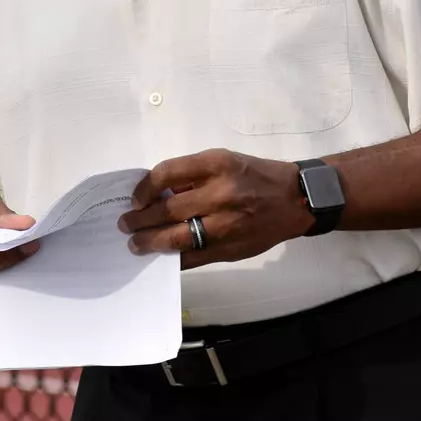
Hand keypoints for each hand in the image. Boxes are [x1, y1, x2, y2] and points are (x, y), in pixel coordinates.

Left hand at [117, 149, 314, 269]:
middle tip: (125, 224)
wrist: (295, 200)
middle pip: (168, 209)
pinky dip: (175, 259)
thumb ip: (191, 175)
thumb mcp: (222, 160)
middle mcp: (220, 194)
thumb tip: (158, 193)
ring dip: (151, 242)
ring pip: (178, 238)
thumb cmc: (254, 175)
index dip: (144, 188)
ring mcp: (226, 225)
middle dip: (140, 219)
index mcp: (215, 165)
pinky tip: (162, 258)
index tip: (135, 199)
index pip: (167, 174)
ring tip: (136, 244)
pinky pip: (195, 258)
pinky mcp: (231, 249)